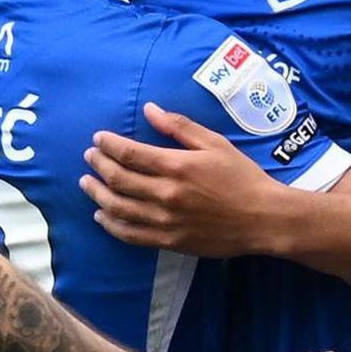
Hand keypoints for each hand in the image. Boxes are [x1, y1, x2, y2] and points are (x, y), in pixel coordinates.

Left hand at [85, 104, 293, 256]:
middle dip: (98, 165)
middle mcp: (166, 194)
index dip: (108, 145)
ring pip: (118, 208)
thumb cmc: (242, 177)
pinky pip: (130, 235)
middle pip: (118, 179)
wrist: (263, 218)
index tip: (98, 139)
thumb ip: (180, 126)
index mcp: (177, 166)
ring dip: (97, 194)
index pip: (129, 153)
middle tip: (89, 157)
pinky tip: (102, 215)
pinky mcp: (169, 241)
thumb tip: (149, 110)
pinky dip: (111, 225)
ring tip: (87, 184)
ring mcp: (166, 220)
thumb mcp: (215, 143)